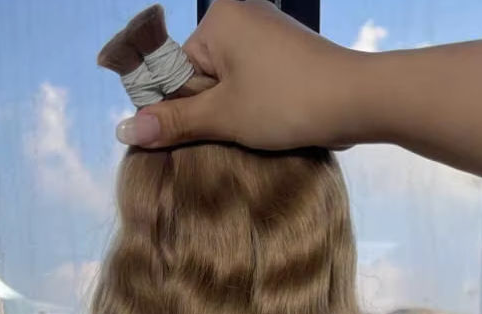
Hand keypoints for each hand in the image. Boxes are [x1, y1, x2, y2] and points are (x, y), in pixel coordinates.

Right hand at [115, 0, 364, 150]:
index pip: (176, 71)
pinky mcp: (285, 51)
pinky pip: (253, 81)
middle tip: (238, 131)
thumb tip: (123, 132)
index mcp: (218, 17)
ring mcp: (266, 31)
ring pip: (228, 84)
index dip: (185, 108)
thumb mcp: (224, 116)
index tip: (206, 129)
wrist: (359, 100)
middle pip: (201, 77)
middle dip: (214, 111)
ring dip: (236, 114)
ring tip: (260, 126)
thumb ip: (173, 123)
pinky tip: (273, 121)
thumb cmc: (289, 102)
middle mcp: (240, 13)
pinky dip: (257, 106)